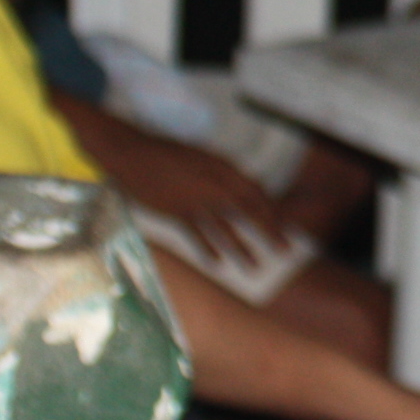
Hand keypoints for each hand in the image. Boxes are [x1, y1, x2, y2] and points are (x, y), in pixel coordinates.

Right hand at [104, 126, 285, 264]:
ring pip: (224, 228)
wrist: (135, 152)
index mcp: (224, 167)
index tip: (284, 227)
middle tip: (284, 250)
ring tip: (254, 267)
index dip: (272, 210)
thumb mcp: (205, 157)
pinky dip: (207, 250)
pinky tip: (217, 264)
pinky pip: (196, 235)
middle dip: (269, 231)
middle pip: (248, 210)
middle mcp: (214, 183)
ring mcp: (195, 198)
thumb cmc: (170, 154)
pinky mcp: (175, 211)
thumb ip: (226, 173)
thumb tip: (252, 187)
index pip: (256, 192)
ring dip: (241, 249)